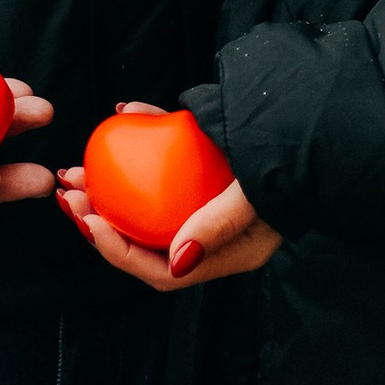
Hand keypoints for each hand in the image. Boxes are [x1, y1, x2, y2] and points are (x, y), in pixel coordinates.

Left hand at [56, 104, 280, 293]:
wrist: (313, 122)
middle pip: (145, 237)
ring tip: (77, 169)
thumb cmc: (290, 163)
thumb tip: (176, 263)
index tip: (89, 222)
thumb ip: (217, 227)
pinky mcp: (203, 163)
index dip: (119, 252)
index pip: (161, 271)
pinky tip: (124, 113)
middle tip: (70, 195)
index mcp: (222, 255)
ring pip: (147, 199)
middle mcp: (208, 233)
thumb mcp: (255, 198)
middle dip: (101, 220)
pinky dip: (143, 137)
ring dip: (109, 184)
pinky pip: (166, 158)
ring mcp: (203, 198)